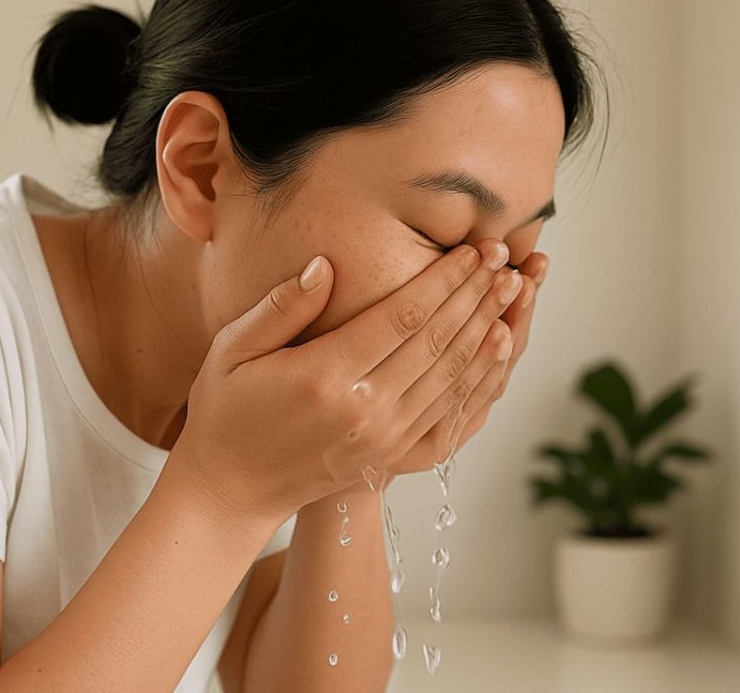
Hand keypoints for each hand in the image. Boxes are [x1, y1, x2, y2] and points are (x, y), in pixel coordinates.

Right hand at [173, 237, 520, 521]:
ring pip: (454, 377)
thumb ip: (281, 306)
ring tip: (514, 291)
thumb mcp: (233, 349)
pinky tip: (498, 348)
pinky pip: (452, 415)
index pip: (403, 317)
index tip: (472, 249)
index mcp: (324, 377)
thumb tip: (325, 265)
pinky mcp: (395, 459)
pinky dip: (481, 379)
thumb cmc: (225, 410)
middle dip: (477, 294)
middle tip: (505, 256)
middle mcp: (364, 412)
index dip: (444, 279)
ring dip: (488, 330)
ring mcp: (385, 440)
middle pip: (438, 343)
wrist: (231, 490)